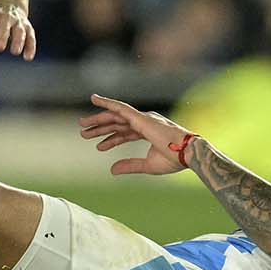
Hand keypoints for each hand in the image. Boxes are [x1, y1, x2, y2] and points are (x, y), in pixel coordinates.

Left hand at [0, 4, 35, 59]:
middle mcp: (5, 18)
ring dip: (18, 41)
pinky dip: (30, 47)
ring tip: (14, 52)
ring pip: (19, 31)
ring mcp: (18, 23)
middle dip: (2, 37)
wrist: (9, 4)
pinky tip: (28, 58)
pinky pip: (30, 37)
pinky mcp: (28, 28)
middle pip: (4, 27)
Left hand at [78, 94, 192, 175]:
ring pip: (115, 116)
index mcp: (148, 131)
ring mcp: (142, 118)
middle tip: (84, 133)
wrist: (188, 153)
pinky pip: (120, 108)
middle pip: (117, 123)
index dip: (111, 140)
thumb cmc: (175, 159)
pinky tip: (95, 99)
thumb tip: (112, 170)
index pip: (125, 134)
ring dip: (98, 120)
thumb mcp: (148, 165)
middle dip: (100, 127)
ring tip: (82, 125)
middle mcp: (143, 122)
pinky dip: (107, 102)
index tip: (99, 147)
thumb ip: (130, 165)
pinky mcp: (140, 117)